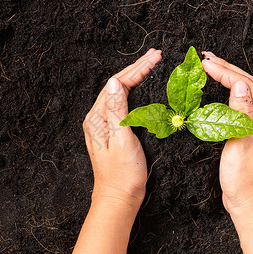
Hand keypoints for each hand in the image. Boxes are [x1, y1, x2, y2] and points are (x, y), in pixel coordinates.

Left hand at [83, 49, 161, 207]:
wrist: (120, 198)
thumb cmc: (122, 174)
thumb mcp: (121, 140)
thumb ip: (116, 110)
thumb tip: (112, 82)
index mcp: (96, 118)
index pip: (117, 85)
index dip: (137, 70)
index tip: (154, 58)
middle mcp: (98, 118)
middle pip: (118, 86)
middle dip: (137, 69)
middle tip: (155, 55)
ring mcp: (105, 124)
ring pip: (122, 93)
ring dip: (137, 78)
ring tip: (151, 65)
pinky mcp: (114, 131)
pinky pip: (125, 105)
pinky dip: (137, 93)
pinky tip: (144, 88)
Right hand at [201, 52, 252, 253]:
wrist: (250, 202)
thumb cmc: (244, 180)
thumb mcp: (239, 146)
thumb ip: (240, 114)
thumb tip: (240, 85)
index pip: (246, 85)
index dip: (225, 71)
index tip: (205, 63)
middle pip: (247, 84)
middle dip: (226, 68)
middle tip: (205, 58)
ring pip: (244, 92)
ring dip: (227, 77)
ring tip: (210, 66)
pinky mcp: (249, 131)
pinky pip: (239, 104)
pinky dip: (227, 91)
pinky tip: (219, 89)